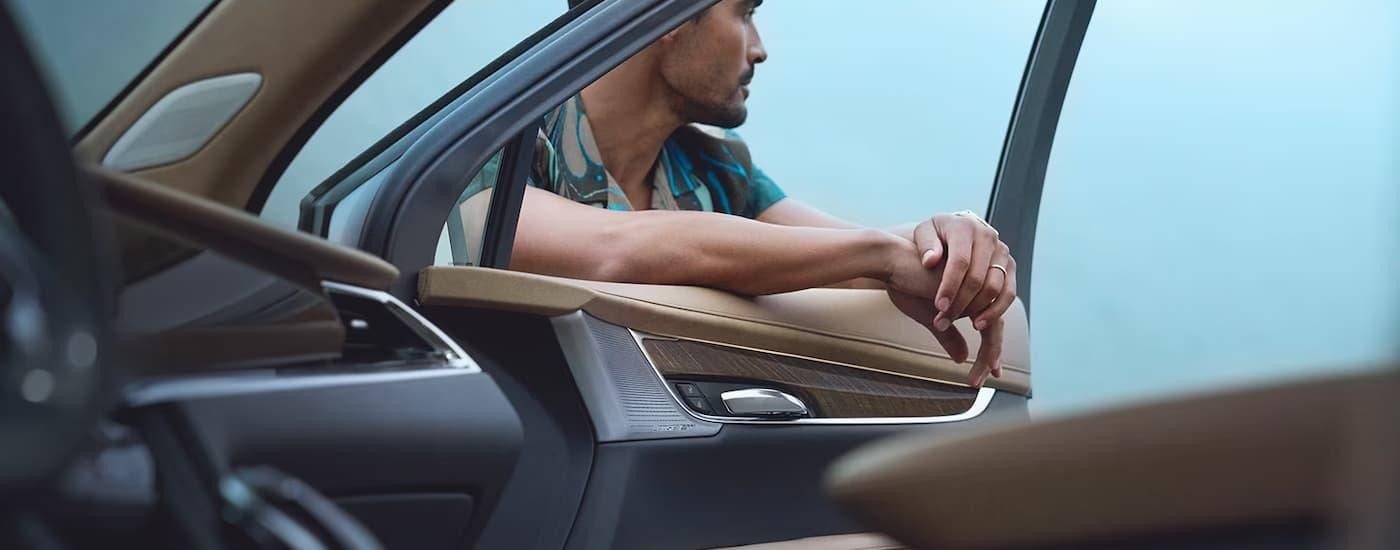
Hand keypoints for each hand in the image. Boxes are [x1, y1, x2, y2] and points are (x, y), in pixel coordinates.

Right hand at [887, 288, 1003, 387]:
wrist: (894, 262)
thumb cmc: (908, 285)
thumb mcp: (931, 318)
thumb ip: (948, 335)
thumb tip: (962, 358)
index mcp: (972, 296)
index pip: (990, 325)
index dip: (991, 350)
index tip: (992, 373)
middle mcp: (978, 291)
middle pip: (995, 327)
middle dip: (990, 357)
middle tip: (981, 381)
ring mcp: (975, 287)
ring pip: (992, 326)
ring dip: (984, 355)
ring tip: (972, 376)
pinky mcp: (968, 287)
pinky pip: (980, 317)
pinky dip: (973, 341)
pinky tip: (963, 358)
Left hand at [912, 213, 1016, 331]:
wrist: (953, 232)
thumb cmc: (933, 237)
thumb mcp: (922, 234)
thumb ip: (925, 245)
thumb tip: (931, 260)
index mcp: (964, 227)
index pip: (960, 260)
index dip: (950, 286)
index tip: (939, 306)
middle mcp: (987, 236)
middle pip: (978, 277)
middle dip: (960, 303)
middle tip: (942, 321)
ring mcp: (1001, 251)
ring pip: (996, 286)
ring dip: (979, 310)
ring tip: (962, 325)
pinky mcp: (1010, 266)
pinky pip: (1009, 292)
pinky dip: (996, 310)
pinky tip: (979, 323)